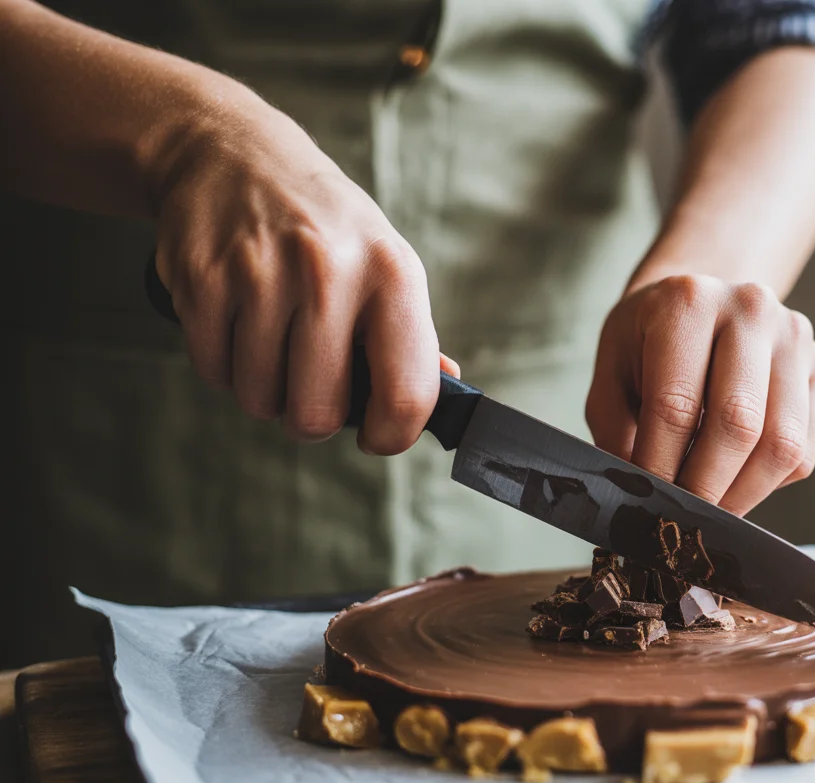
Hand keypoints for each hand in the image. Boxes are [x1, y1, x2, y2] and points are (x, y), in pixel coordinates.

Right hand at [152, 104, 448, 453]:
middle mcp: (330, 270)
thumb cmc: (324, 226)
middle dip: (312, 415)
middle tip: (309, 382)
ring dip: (264, 388)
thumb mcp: (383, 262)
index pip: (404, 394)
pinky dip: (224, 364)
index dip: (390, 435)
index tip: (375, 435)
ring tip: (272, 340)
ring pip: (260, 398)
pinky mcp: (202, 277)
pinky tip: (237, 323)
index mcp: (392, 273)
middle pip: (318, 413)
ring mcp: (261, 273)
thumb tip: (448, 390)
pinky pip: (213, 370)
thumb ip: (412, 334)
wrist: (233, 152)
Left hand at [586, 274, 814, 515]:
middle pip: (738, 423)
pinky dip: (770, 483)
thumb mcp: (611, 373)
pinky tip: (737, 482)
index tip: (648, 501)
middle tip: (682, 517)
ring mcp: (794, 338)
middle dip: (706, 487)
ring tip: (710, 509)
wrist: (698, 300)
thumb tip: (641, 495)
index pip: (675, 404)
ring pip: (782, 443)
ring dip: (743, 494)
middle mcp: (751, 310)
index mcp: (688, 303)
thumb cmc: (647, 342)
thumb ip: (617, 431)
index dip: (660, 465)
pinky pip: (804, 449)